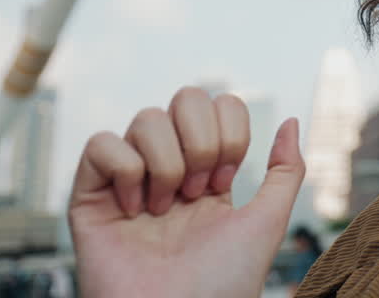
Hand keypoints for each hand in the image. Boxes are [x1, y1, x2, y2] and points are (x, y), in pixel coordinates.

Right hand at [69, 87, 305, 297]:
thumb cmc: (223, 284)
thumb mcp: (268, 221)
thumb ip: (286, 171)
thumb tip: (288, 121)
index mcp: (208, 173)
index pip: (220, 106)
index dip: (229, 134)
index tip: (225, 185)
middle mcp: (169, 170)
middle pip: (185, 98)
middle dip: (202, 140)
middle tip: (199, 190)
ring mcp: (129, 181)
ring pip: (146, 118)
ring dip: (167, 162)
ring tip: (166, 208)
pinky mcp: (90, 198)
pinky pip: (100, 145)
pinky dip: (125, 170)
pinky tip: (133, 210)